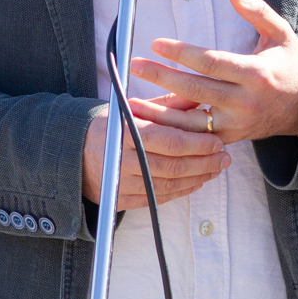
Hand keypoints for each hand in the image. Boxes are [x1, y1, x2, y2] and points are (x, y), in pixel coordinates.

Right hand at [82, 107, 229, 209]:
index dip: (196, 143)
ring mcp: (121, 183)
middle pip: (173, 166)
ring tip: (216, 168)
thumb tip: (197, 99)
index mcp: (124, 133)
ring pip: (168, 185)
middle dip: (204, 163)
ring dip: (197, 178)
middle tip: (224, 157)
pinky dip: (181, 191)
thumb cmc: (109, 128)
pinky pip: (157, 198)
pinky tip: (196, 182)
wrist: (73, 154)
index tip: (217, 141)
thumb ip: (165, 105)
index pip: (169, 141)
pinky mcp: (121, 199)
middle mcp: (122, 160)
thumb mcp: (132, 109)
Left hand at [128, 0, 297, 145]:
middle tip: (135, 65)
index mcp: (255, 74)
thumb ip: (259, 12)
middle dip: (162, 77)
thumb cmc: (289, 66)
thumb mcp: (281, 34)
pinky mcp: (230, 138)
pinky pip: (196, 137)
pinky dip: (173, 132)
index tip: (157, 43)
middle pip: (196, 89)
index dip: (182, 53)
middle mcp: (245, 102)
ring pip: (192, 121)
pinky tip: (150, 123)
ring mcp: (237, 124)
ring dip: (160, 112)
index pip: (211, 62)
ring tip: (131, 103)